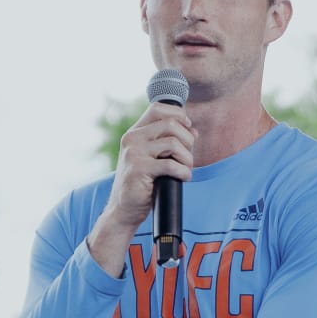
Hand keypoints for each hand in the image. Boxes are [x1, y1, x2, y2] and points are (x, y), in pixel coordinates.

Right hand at [107, 101, 195, 228]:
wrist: (123, 209)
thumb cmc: (142, 184)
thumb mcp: (155, 159)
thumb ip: (170, 142)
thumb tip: (193, 131)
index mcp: (135, 133)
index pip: (158, 108)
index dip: (178, 114)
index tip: (188, 129)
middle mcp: (131, 139)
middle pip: (171, 124)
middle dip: (187, 140)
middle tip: (187, 157)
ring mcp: (133, 154)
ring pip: (173, 143)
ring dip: (187, 158)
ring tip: (186, 169)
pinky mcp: (138, 170)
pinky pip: (171, 164)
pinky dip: (183, 172)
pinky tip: (183, 178)